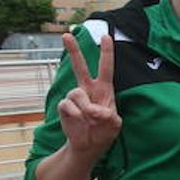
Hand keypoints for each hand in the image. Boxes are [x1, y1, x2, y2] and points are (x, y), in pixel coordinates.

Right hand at [56, 32, 120, 159]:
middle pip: (80, 67)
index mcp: (104, 90)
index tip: (107, 36)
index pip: (106, 68)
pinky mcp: (65, 107)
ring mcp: (75, 98)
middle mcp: (88, 90)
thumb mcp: (115, 125)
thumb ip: (109, 117)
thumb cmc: (104, 132)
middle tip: (66, 34)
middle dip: (73, 50)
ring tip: (90, 119)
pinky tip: (80, 120)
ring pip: (77, 93)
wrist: (89, 146)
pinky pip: (67, 105)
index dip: (107, 52)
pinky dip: (75, 114)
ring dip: (85, 107)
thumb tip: (95, 111)